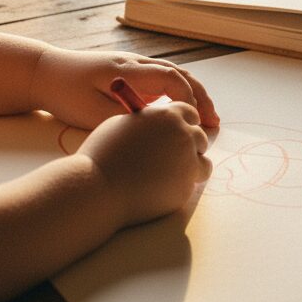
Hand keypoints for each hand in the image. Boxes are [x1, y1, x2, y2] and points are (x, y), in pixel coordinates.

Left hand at [31, 48, 219, 129]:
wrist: (43, 72)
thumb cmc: (64, 93)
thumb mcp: (91, 113)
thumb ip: (124, 120)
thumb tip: (154, 130)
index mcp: (129, 70)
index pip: (171, 79)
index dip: (188, 100)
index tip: (195, 120)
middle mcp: (137, 63)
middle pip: (181, 74)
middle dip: (201, 98)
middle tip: (214, 122)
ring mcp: (136, 66)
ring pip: (175, 75)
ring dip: (194, 95)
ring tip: (207, 118)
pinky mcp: (131, 72)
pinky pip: (164, 80)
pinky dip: (180, 94)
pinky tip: (182, 112)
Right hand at [78, 103, 210, 226]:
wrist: (98, 189)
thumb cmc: (102, 155)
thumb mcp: (121, 126)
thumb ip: (145, 123)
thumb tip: (155, 125)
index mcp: (168, 116)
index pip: (190, 113)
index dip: (185, 122)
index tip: (179, 131)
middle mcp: (184, 135)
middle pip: (200, 137)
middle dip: (190, 146)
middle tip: (173, 156)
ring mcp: (188, 162)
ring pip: (204, 163)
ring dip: (192, 168)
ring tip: (171, 174)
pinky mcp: (186, 187)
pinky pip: (190, 185)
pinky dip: (180, 187)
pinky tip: (160, 189)